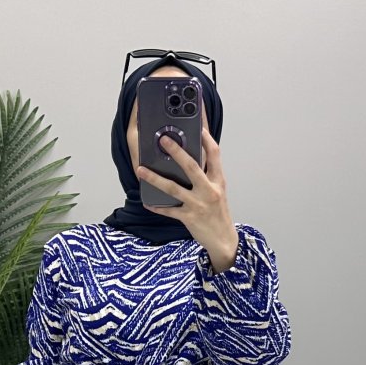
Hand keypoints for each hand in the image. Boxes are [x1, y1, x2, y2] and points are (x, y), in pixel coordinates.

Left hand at [137, 124, 238, 270]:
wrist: (224, 241)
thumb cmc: (218, 213)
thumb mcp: (218, 190)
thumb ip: (207, 175)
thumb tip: (190, 157)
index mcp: (218, 181)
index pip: (214, 153)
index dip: (206, 137)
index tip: (197, 123)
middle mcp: (209, 190)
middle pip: (192, 166)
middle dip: (177, 151)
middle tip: (164, 139)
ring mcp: (198, 204)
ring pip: (173, 188)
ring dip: (155, 178)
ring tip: (141, 170)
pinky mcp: (189, 218)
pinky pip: (169, 211)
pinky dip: (157, 206)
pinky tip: (147, 202)